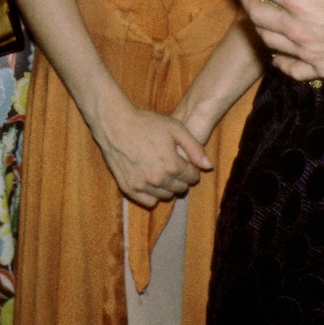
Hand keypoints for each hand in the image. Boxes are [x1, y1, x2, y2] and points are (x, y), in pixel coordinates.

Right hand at [92, 101, 212, 207]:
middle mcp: (158, 180)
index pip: (192, 178)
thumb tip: (208, 166)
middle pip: (180, 188)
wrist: (115, 124)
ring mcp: (143, 186)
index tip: (187, 163)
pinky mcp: (129, 188)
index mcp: (172, 165)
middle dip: (182, 179)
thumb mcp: (175, 128)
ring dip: (168, 187)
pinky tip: (151, 181)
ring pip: (165, 196)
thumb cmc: (146, 123)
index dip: (192, 170)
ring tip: (163, 172)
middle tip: (175, 166)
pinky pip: (148, 202)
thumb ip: (194, 148)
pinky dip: (153, 195)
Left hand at [220, 0, 323, 81]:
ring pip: (268, 41)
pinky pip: (291, 68)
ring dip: (256, 25)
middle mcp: (297, 30)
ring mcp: (308, 53)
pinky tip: (279, 53)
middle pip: (256, 14)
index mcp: (299, 1)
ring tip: (254, 13)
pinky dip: (279, 59)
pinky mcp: (322, 69)